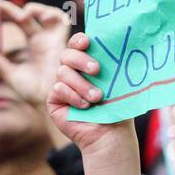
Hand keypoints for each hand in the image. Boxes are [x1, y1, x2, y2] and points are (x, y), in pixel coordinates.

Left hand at [0, 0, 71, 107]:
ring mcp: (53, 39)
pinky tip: (42, 18)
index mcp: (32, 43)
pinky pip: (63, 21)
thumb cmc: (33, 91)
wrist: (51, 101)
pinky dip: (53, 14)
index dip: (7, 11)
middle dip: (13, 8)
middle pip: (30, 14)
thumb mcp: (11, 75)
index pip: (19, 20)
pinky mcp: (63, 42)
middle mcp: (43, 38)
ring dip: (37, 8)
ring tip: (23, 14)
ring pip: (49, 13)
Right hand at [47, 32, 140, 174]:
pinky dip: (73, 96)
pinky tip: (84, 106)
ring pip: (62, 72)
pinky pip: (58, 89)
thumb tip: (119, 41)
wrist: (111, 133)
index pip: (77, 45)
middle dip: (80, 59)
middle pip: (66, 55)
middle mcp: (72, 73)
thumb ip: (113, 63)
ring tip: (97, 98)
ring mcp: (62, 86)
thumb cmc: (118, 108)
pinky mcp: (54, 101)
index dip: (78, 40)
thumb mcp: (118, 82)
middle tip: (96, 70)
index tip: (87, 42)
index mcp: (87, 64)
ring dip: (81, 84)